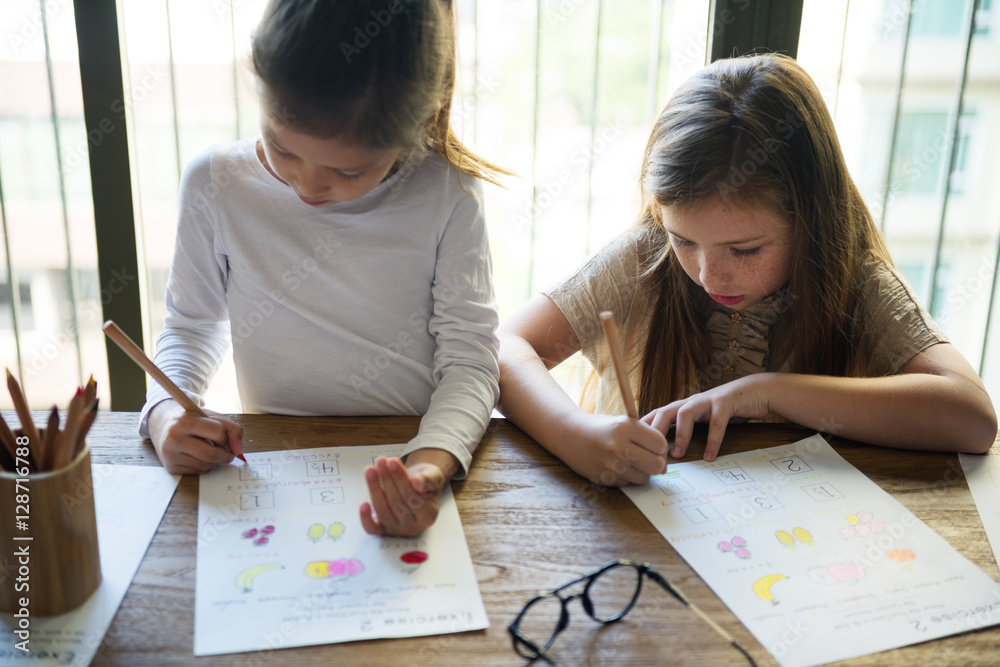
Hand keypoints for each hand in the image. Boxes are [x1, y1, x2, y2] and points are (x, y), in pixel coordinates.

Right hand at [147, 399, 243, 473]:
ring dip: (215, 462)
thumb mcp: (211, 417)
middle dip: (225, 456)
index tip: (223, 438)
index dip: (225, 437)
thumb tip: (238, 451)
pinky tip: (199, 457)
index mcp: (185, 421)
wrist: (163, 426)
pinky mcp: (171, 468)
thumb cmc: (192, 420)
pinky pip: (198, 472)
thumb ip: (232, 429)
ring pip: (205, 465)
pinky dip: (205, 466)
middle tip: (228, 454)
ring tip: (211, 452)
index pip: (217, 432)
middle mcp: (174, 439)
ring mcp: (171, 455)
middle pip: (211, 454)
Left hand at [359, 449, 453, 536]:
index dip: (400, 479)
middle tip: (381, 461)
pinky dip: (365, 518)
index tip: (393, 461)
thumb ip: (428, 479)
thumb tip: (417, 483)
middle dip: (386, 479)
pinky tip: (363, 504)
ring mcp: (397, 530)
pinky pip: (372, 529)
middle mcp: (413, 527)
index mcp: (428, 516)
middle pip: (396, 504)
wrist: (416, 486)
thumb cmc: (424, 481)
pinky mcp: (383, 530)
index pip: (412, 498)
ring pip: (383, 512)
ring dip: (374, 489)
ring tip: (370, 470)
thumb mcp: (432, 475)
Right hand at [561, 413, 668, 485]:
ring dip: (642, 472)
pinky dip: (627, 477)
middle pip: (657, 465)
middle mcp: (618, 446)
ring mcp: (610, 464)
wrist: (570, 435)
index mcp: (625, 427)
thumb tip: (665, 464)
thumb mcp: (623, 422)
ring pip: (644, 478)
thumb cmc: (602, 428)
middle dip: (657, 464)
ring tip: (630, 461)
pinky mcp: (604, 478)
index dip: (661, 448)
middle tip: (649, 459)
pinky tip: (616, 466)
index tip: (655, 448)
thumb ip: (646, 437)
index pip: (660, 444)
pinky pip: (628, 483)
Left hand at [643, 374, 772, 461]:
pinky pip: (717, 422)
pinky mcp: (726, 403)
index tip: (631, 446)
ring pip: (686, 413)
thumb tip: (668, 454)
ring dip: (680, 434)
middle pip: (664, 412)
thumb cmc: (724, 409)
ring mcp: (707, 401)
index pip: (656, 416)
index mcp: (682, 407)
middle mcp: (690, 402)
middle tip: (649, 453)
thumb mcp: (702, 420)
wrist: (754, 391)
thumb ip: (685, 431)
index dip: (643, 429)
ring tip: (678, 454)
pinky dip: (713, 440)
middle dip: (654, 431)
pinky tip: (710, 456)